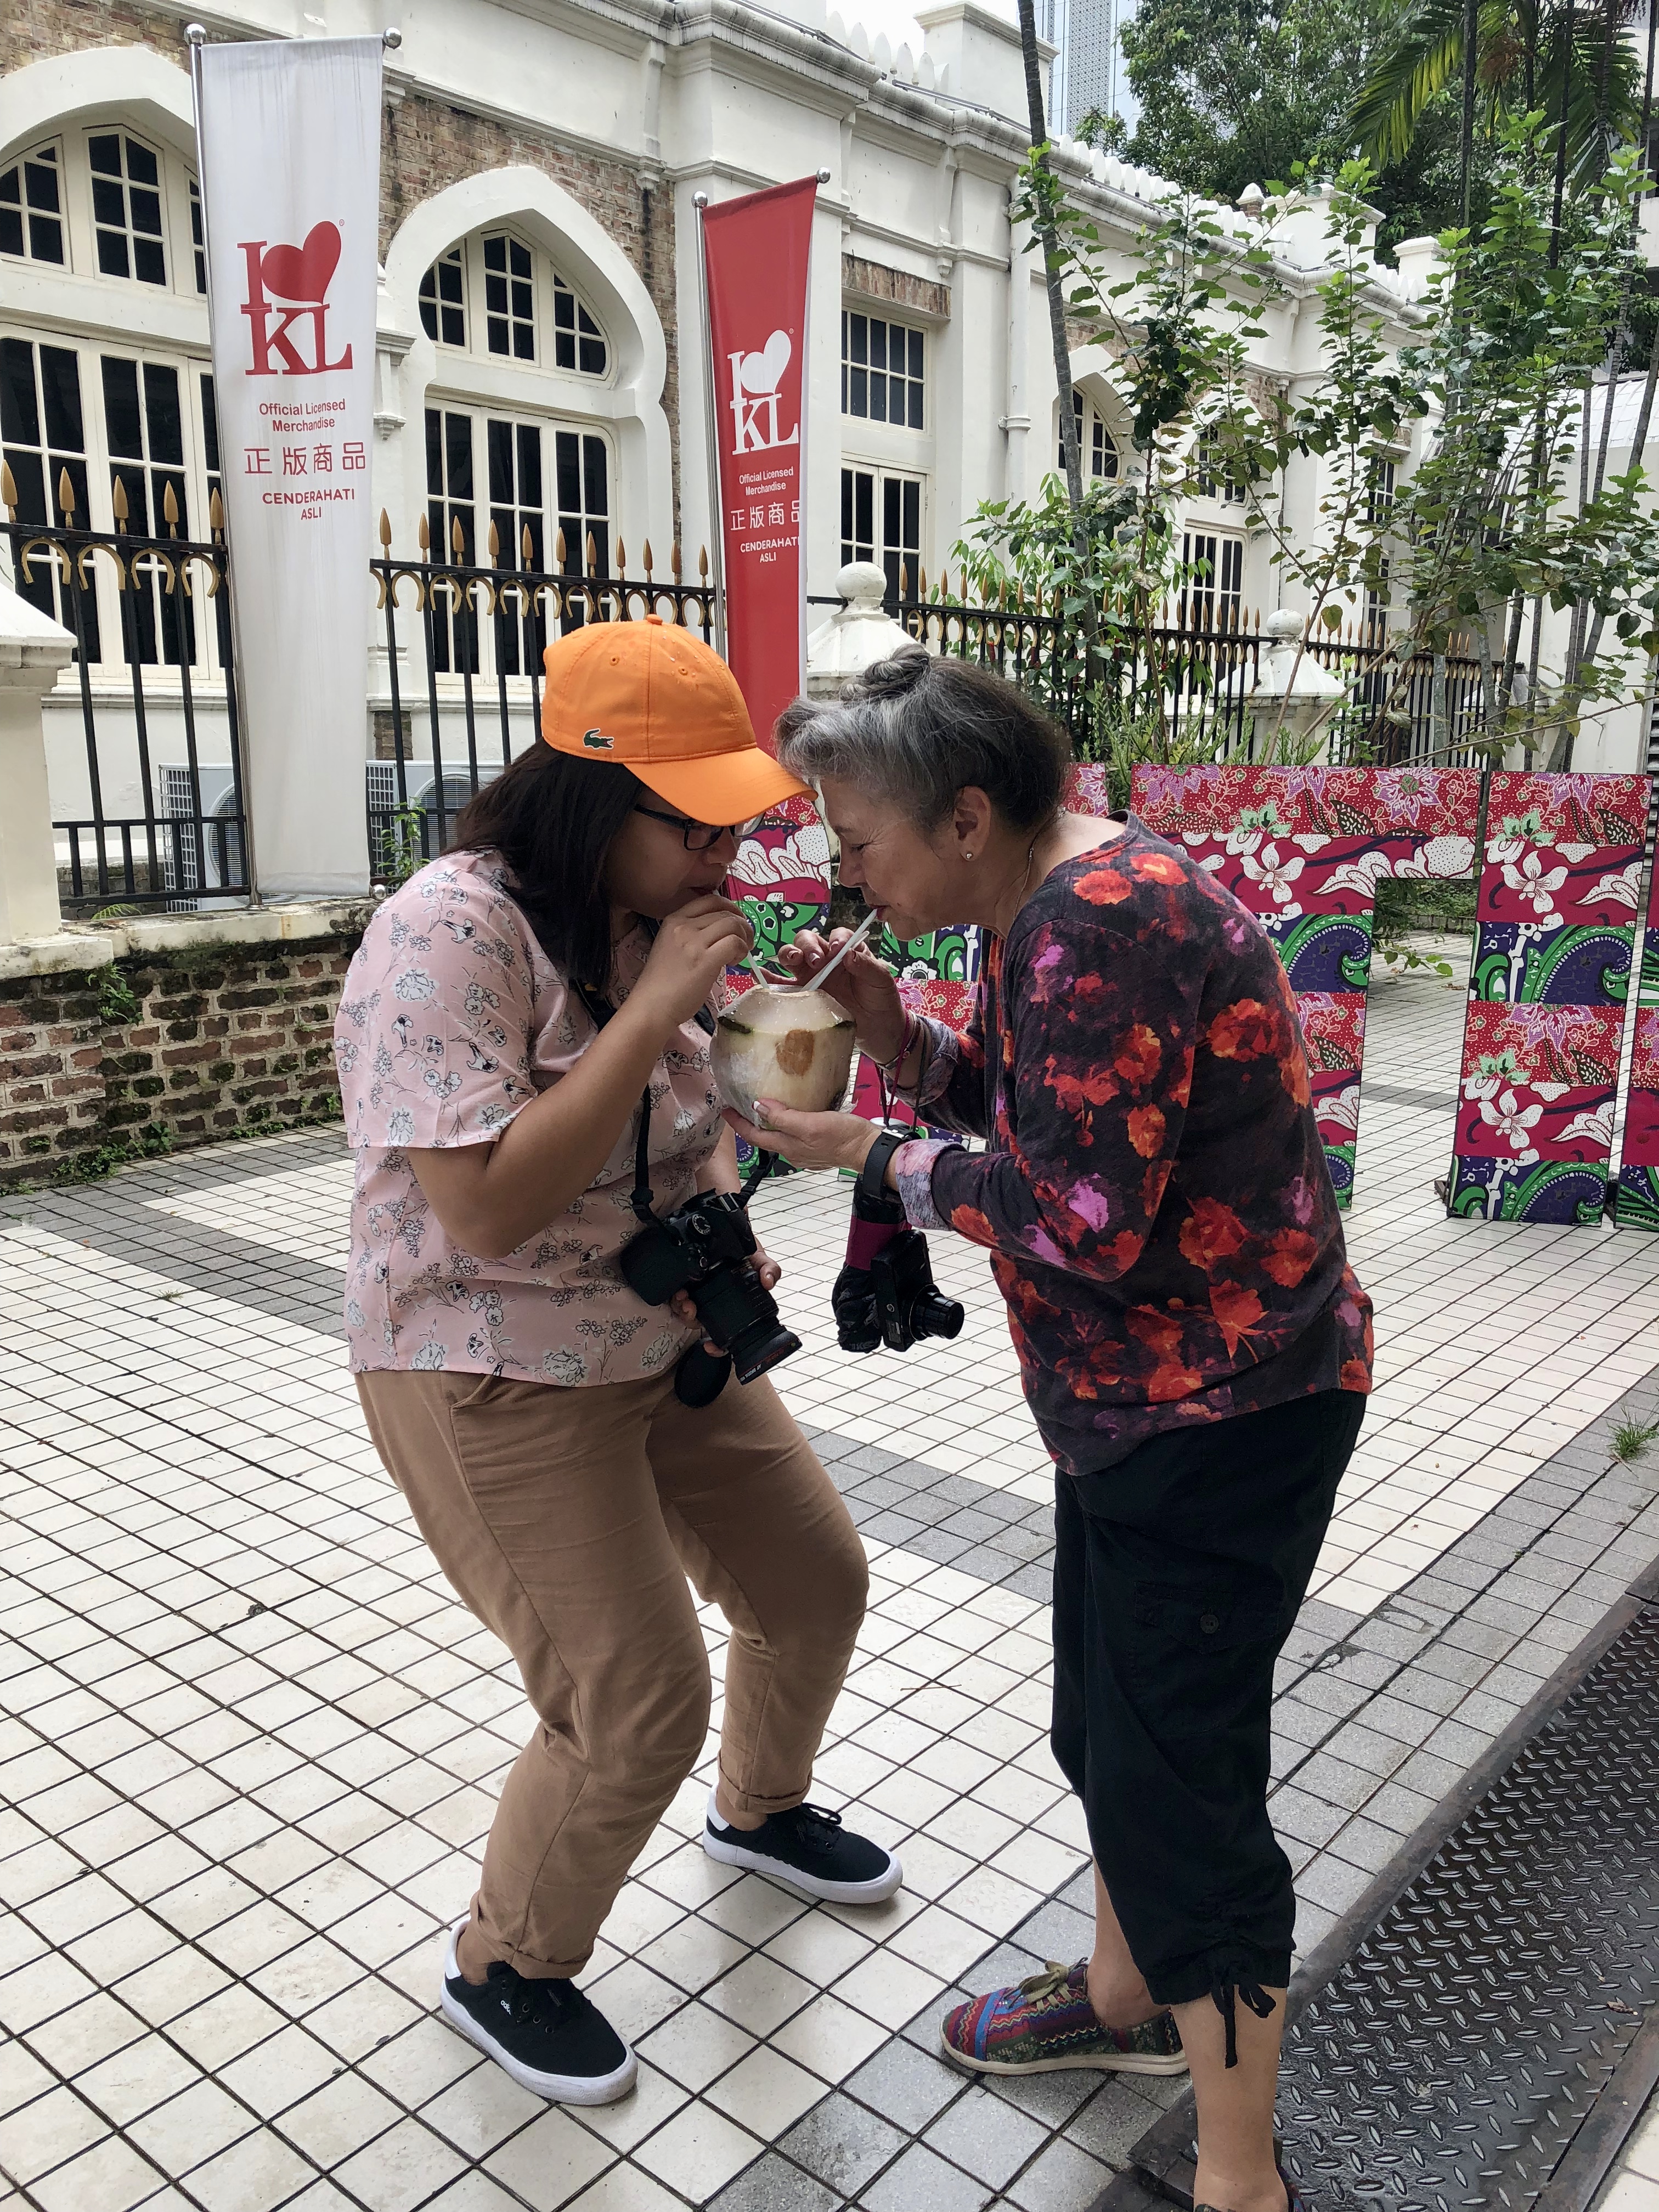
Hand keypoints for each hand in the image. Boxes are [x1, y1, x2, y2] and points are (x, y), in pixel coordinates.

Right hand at [634, 895, 753, 1031]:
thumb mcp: (672, 948)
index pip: (710, 899)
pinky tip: (733, 963)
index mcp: (673, 920)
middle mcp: (683, 926)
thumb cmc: (662, 984)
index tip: (736, 923)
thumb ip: (693, 936)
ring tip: (739, 955)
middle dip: (742, 926)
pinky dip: (741, 951)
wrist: (651, 1007)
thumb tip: (720, 936)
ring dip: (744, 938)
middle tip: (745, 943)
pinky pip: (734, 943)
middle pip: (725, 912)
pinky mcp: (704, 960)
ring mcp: (693, 942)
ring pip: (733, 925)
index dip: (731, 908)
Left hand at [670, 1246, 781, 1347]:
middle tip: (691, 1308)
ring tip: (683, 1297)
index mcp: (730, 1303)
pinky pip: (674, 1298)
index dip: (718, 1346)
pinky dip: (675, 1298)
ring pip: (685, 1312)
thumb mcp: (759, 1259)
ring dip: (681, 1309)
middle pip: (700, 1323)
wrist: (726, 1230)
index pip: (725, 1333)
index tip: (711, 1347)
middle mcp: (713, 1302)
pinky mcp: (683, 1284)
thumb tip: (768, 1283)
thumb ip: (769, 1269)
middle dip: (692, 1319)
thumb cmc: (743, 1249)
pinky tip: (679, 1290)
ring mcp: (697, 1294)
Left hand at [724, 1101, 881, 1175]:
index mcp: (787, 1146)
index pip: (754, 1136)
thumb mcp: (810, 1123)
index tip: (725, 1109)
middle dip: (749, 1123)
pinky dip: (786, 1126)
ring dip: (768, 1124)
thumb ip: (783, 1117)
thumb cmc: (842, 1136)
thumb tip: (758, 1107)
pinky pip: (794, 1136)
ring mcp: (805, 1153)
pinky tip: (791, 1115)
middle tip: (740, 1106)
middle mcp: (792, 1152)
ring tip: (763, 1107)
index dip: (738, 1123)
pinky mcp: (817, 1148)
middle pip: (764, 1137)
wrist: (868, 1150)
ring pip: (779, 1137)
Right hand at [777, 928, 904, 1059]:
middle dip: (808, 946)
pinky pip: (782, 984)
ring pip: (792, 956)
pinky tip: (758, 973)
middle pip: (808, 941)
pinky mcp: (803, 994)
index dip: (835, 938)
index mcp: (846, 951)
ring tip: (793, 961)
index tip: (838, 949)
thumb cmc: (881, 999)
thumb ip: (868, 965)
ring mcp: (812, 976)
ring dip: (789, 954)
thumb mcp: (881, 979)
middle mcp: (826, 959)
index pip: (837, 935)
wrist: (879, 1030)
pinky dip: (768, 978)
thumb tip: (848, 954)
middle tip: (816, 960)